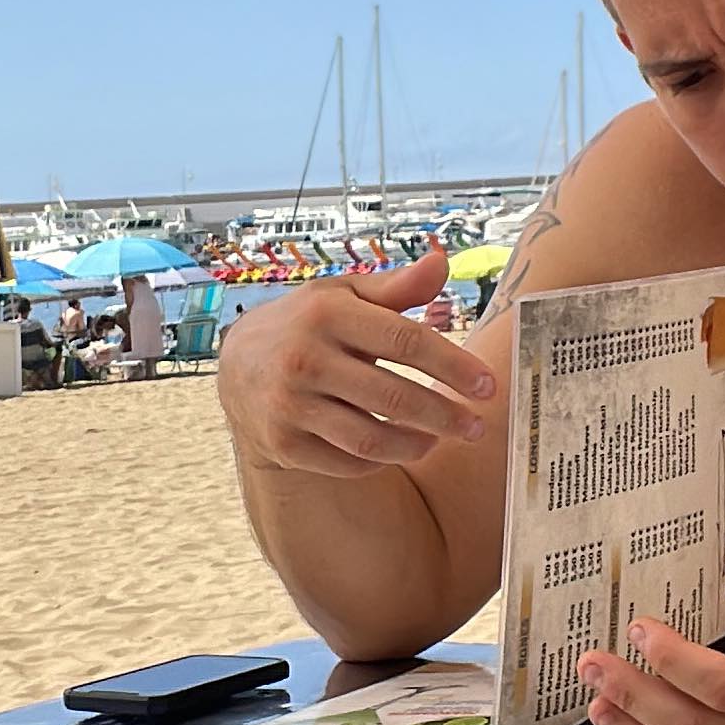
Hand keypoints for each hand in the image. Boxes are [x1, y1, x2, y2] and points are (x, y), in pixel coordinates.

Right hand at [217, 250, 498, 477]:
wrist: (237, 366)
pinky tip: (399, 449)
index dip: (453, 365)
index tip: (487, 386)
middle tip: (476, 427)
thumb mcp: (344, 296)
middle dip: (445, 416)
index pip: (405, 341)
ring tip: (439, 439)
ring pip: (372, 439)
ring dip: (417, 444)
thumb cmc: (307, 325)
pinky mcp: (283, 445)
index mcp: (327, 313)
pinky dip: (381, 460)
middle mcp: (305, 359)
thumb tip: (441, 262)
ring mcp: (290, 406)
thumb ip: (396, 287)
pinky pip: (347, 463)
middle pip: (395, 397)